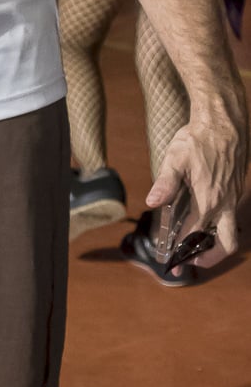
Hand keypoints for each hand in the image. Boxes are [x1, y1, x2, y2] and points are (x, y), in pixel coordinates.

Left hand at [147, 89, 248, 267]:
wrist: (224, 122)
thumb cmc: (198, 139)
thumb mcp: (176, 159)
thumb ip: (165, 183)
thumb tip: (152, 203)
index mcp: (209, 201)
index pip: (195, 236)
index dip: (182, 252)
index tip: (171, 264)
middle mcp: (225, 204)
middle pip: (226, 244)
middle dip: (210, 258)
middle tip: (190, 262)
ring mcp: (232, 198)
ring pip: (231, 232)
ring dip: (216, 244)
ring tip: (196, 247)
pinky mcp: (234, 190)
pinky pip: (230, 217)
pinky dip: (219, 228)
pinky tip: (204, 222)